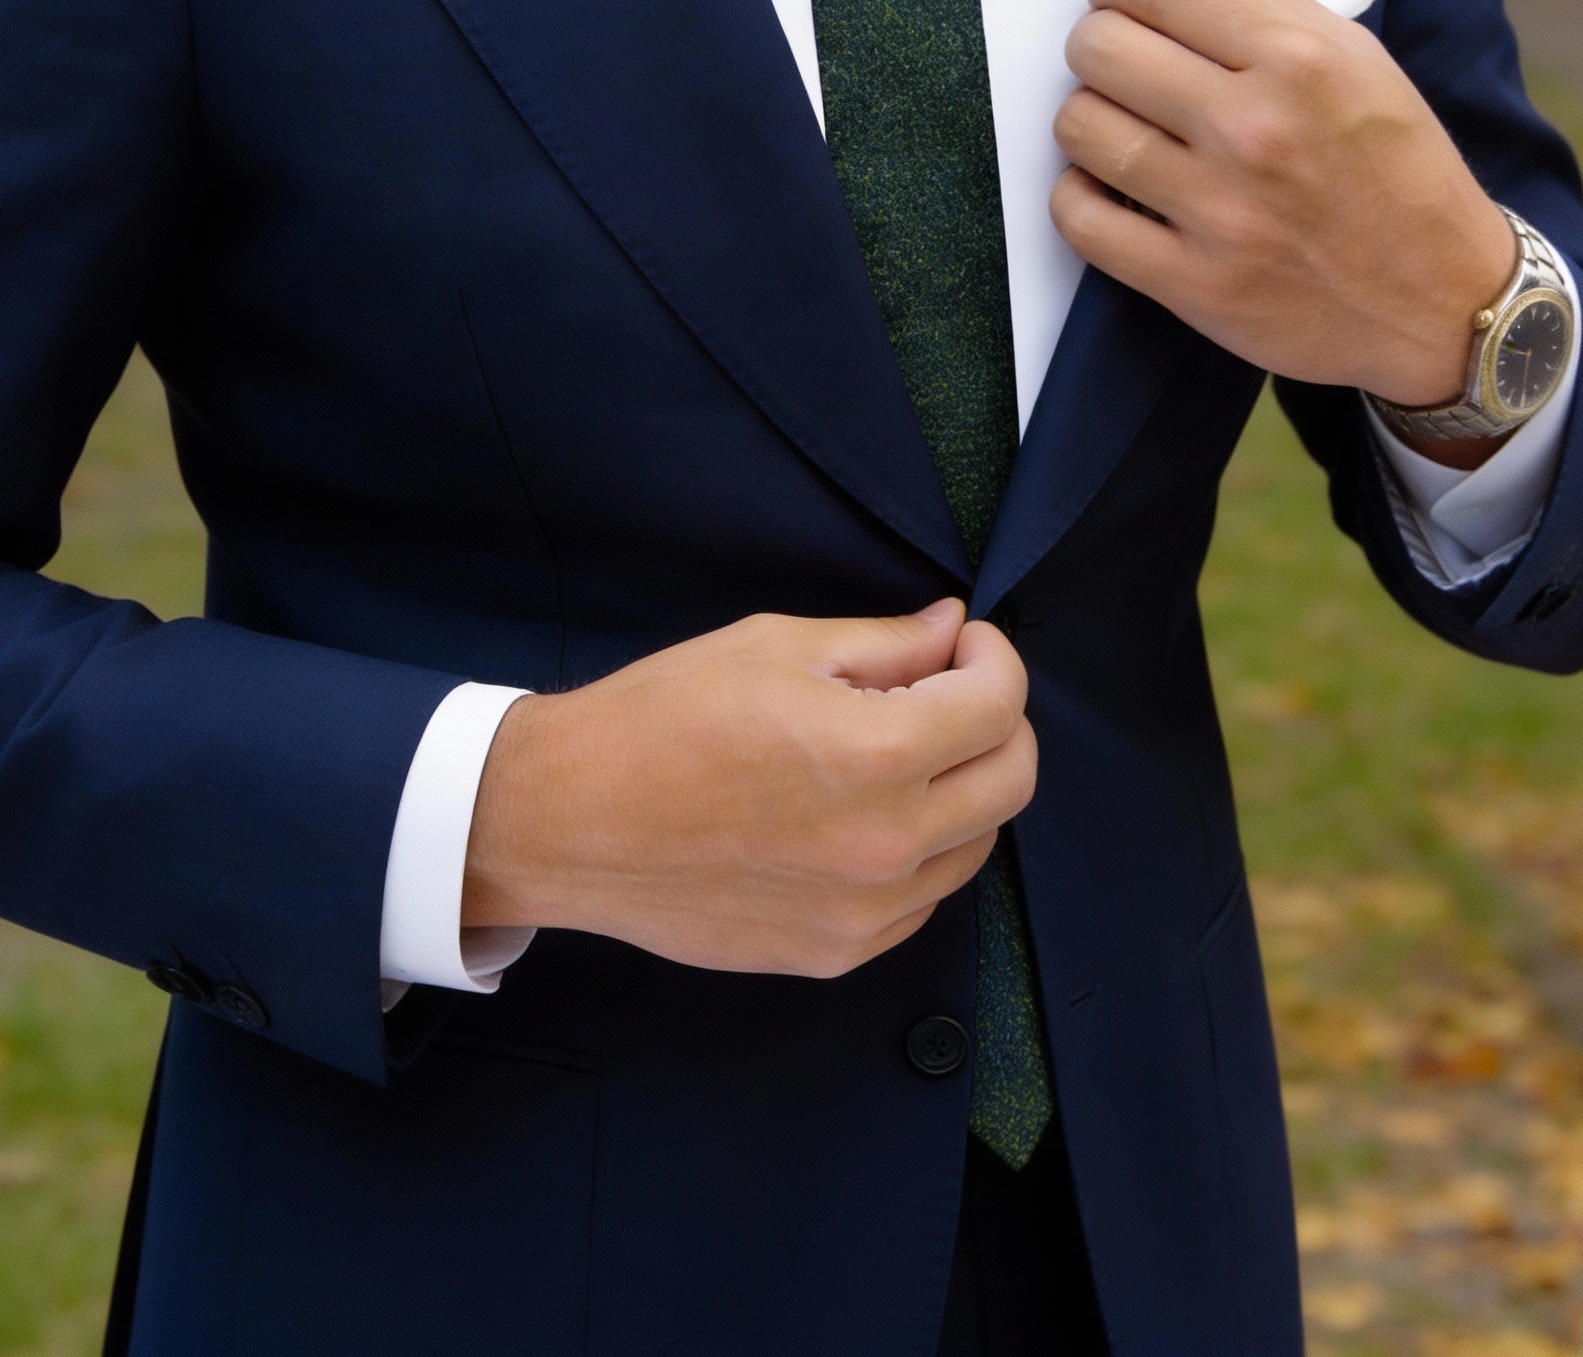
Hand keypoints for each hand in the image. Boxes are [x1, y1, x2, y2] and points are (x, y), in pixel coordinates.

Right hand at [461, 601, 1035, 977]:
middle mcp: (885, 845)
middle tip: (951, 686)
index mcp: (875, 755)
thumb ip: (882, 642)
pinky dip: (920, 850)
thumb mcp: (774, 647)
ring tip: (899, 750)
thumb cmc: (659, 719)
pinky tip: (862, 813)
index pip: (1001, 705)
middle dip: (999, 719)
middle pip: (1013, 780)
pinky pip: (922, 898)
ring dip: (962, 788)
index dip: (993, 656)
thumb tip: (948, 627)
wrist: (568, 821)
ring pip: (977, 846)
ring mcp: (864, 913)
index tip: (963, 640)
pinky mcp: (835, 954)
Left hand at [1050, 0, 1515, 424]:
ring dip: (1087, 119)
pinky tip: (1110, 188)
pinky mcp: (1192, 283)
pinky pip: (1080, 219)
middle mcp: (1254, 129)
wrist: (1442, 301)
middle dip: (1097, 44)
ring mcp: (1219, 211)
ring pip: (1079, 128)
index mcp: (1297, 59)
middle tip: (1123, 63)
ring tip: (1124, 125)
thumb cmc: (1396, 166)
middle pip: (1098, 49)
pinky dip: (1078, 197)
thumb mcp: (1352, 56)